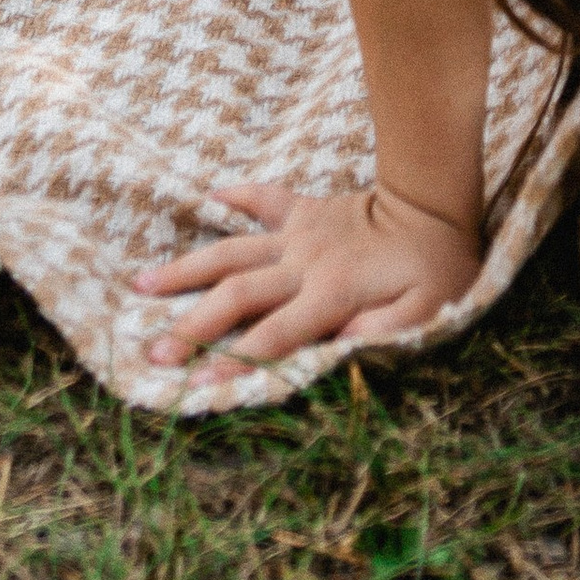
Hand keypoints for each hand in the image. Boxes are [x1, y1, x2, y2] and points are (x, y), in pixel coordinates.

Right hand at [131, 179, 478, 379]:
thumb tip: (339, 349)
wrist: (436, 203)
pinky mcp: (306, 208)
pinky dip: (239, 196)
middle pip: (238, 294)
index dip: (235, 360)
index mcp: (331, 293)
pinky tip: (209, 196)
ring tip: (142, 282)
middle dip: (193, 324)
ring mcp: (300, 231)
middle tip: (152, 350)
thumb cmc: (437, 269)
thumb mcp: (426, 312)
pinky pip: (265, 198)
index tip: (195, 383)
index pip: (274, 335)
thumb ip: (382, 332)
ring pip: (233, 249)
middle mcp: (304, 262)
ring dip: (189, 267)